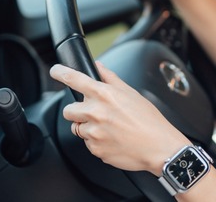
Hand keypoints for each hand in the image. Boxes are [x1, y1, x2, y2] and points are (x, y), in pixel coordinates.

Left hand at [49, 62, 189, 175]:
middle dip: (78, 111)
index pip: (74, 79)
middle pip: (68, 110)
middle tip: (95, 113)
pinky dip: (96, 142)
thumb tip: (98, 66)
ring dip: (87, 127)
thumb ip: (110, 78)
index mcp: (104, 95)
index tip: (55, 71)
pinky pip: (88, 143)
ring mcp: (94, 132)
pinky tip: (112, 139)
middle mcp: (96, 112)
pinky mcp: (95, 149)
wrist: (159, 147)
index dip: (61, 73)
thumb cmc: (150, 120)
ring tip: (108, 128)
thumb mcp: (131, 93)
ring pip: (77, 128)